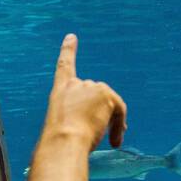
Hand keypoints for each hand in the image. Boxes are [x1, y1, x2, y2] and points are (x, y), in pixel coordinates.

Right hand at [41, 34, 126, 150]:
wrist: (64, 141)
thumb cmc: (60, 142)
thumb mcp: (64, 126)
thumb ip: (77, 118)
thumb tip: (97, 124)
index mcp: (60, 91)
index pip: (64, 66)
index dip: (68, 51)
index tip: (71, 37)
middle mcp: (75, 84)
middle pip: (96, 96)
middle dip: (100, 114)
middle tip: (105, 137)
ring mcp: (91, 87)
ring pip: (109, 105)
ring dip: (111, 123)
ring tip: (108, 142)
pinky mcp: (106, 95)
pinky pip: (120, 111)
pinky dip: (120, 125)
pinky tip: (116, 141)